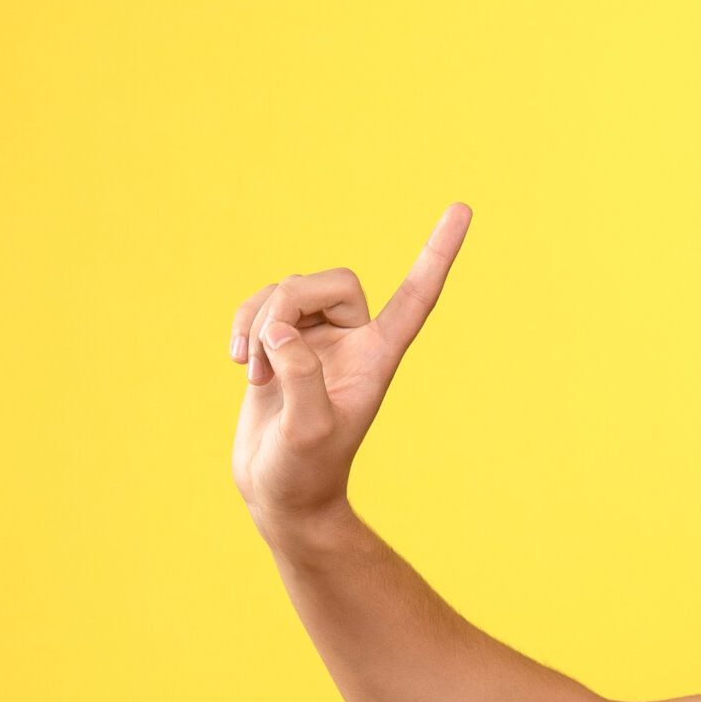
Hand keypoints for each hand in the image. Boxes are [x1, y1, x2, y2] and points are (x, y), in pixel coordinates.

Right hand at [229, 205, 470, 536]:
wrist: (280, 494)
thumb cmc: (303, 473)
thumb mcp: (307, 432)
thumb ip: (301, 376)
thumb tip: (282, 330)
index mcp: (380, 357)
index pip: (418, 296)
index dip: (438, 252)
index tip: (463, 207)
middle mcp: (355, 341)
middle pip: (332, 281)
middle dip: (287, 305)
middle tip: (265, 355)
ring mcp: (318, 340)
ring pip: (288, 289)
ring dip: (258, 322)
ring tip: (252, 371)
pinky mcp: (282, 345)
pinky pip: (261, 306)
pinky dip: (242, 324)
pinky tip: (237, 362)